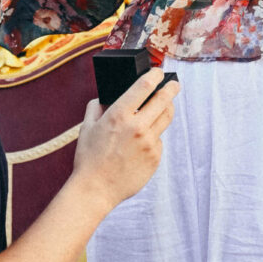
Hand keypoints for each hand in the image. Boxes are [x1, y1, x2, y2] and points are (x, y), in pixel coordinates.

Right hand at [72, 66, 177, 208]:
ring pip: (165, 119)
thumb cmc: (88, 158)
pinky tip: (140, 144)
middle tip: (175, 84)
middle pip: (164, 99)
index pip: (144, 86)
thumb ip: (96, 107)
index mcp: (119, 114)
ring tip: (163, 107)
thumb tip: (105, 97)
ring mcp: (149, 143)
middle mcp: (137, 126)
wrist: (95, 189)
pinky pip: (158, 141)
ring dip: (166, 109)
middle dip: (172, 88)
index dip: (155, 75)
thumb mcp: (87, 127)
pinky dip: (152, 137)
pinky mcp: (155, 158)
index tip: (159, 72)